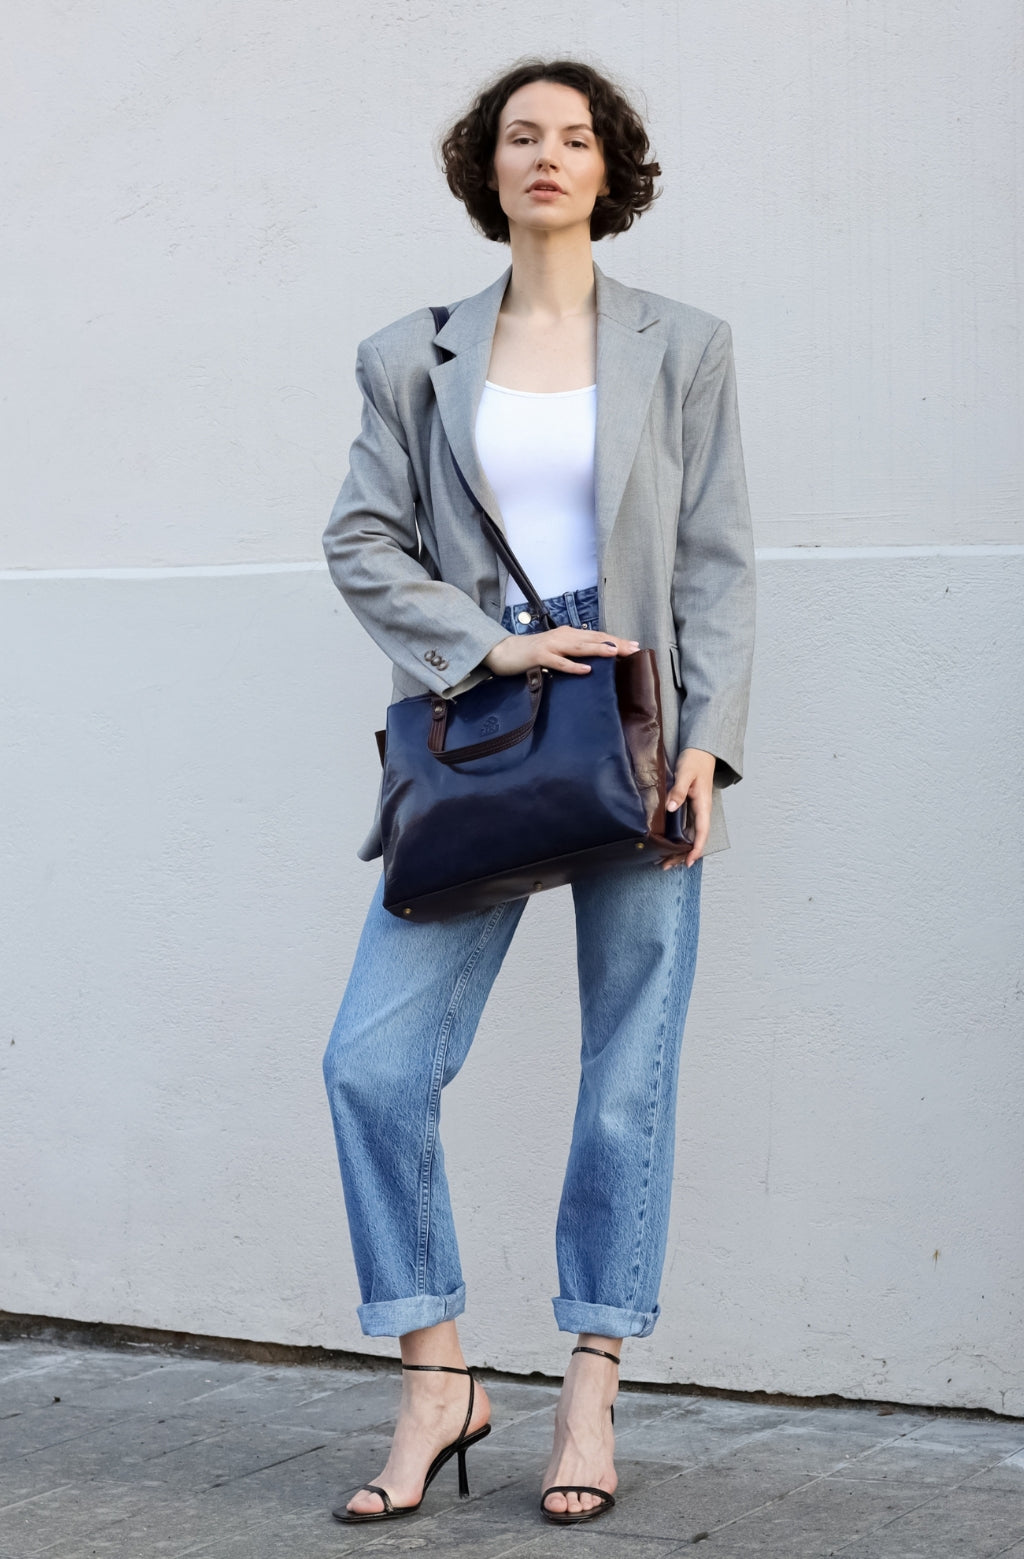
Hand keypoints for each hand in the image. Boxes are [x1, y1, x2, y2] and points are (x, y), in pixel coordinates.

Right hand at [484, 628, 639, 676]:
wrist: (505, 652)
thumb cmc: (532, 654)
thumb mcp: (557, 650)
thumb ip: (574, 652)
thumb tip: (594, 660)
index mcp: (569, 634)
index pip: (597, 636)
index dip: (616, 640)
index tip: (635, 646)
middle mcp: (563, 636)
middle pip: (593, 639)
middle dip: (615, 644)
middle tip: (634, 649)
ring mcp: (551, 645)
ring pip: (580, 647)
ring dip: (599, 650)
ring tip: (616, 654)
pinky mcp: (540, 657)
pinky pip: (560, 662)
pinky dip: (574, 666)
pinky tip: (587, 670)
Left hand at [663, 748, 715, 868]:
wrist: (701, 751)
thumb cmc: (695, 761)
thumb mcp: (685, 774)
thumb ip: (678, 791)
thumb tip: (671, 808)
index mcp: (703, 805)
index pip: (702, 832)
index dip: (696, 848)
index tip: (688, 861)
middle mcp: (701, 811)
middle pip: (695, 839)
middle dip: (682, 854)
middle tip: (666, 865)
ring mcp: (696, 810)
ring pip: (690, 835)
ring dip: (679, 848)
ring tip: (664, 860)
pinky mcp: (690, 807)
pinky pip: (686, 827)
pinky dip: (677, 838)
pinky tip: (667, 843)